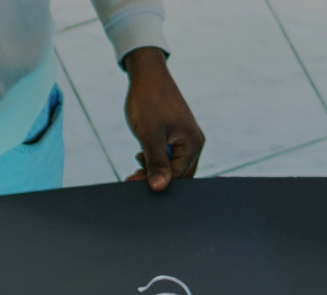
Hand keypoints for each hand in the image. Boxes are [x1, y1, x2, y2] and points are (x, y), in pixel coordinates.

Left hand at [120, 48, 203, 191]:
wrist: (146, 74)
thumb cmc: (148, 101)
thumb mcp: (149, 135)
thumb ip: (156, 164)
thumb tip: (159, 188)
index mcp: (193, 144)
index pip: (177, 177)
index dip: (155, 182)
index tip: (131, 179)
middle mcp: (195, 143)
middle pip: (178, 175)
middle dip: (156, 177)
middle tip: (132, 175)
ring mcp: (187, 138)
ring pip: (172, 166)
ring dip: (154, 168)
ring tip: (137, 160)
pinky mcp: (177, 134)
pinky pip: (170, 155)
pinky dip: (156, 158)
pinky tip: (142, 153)